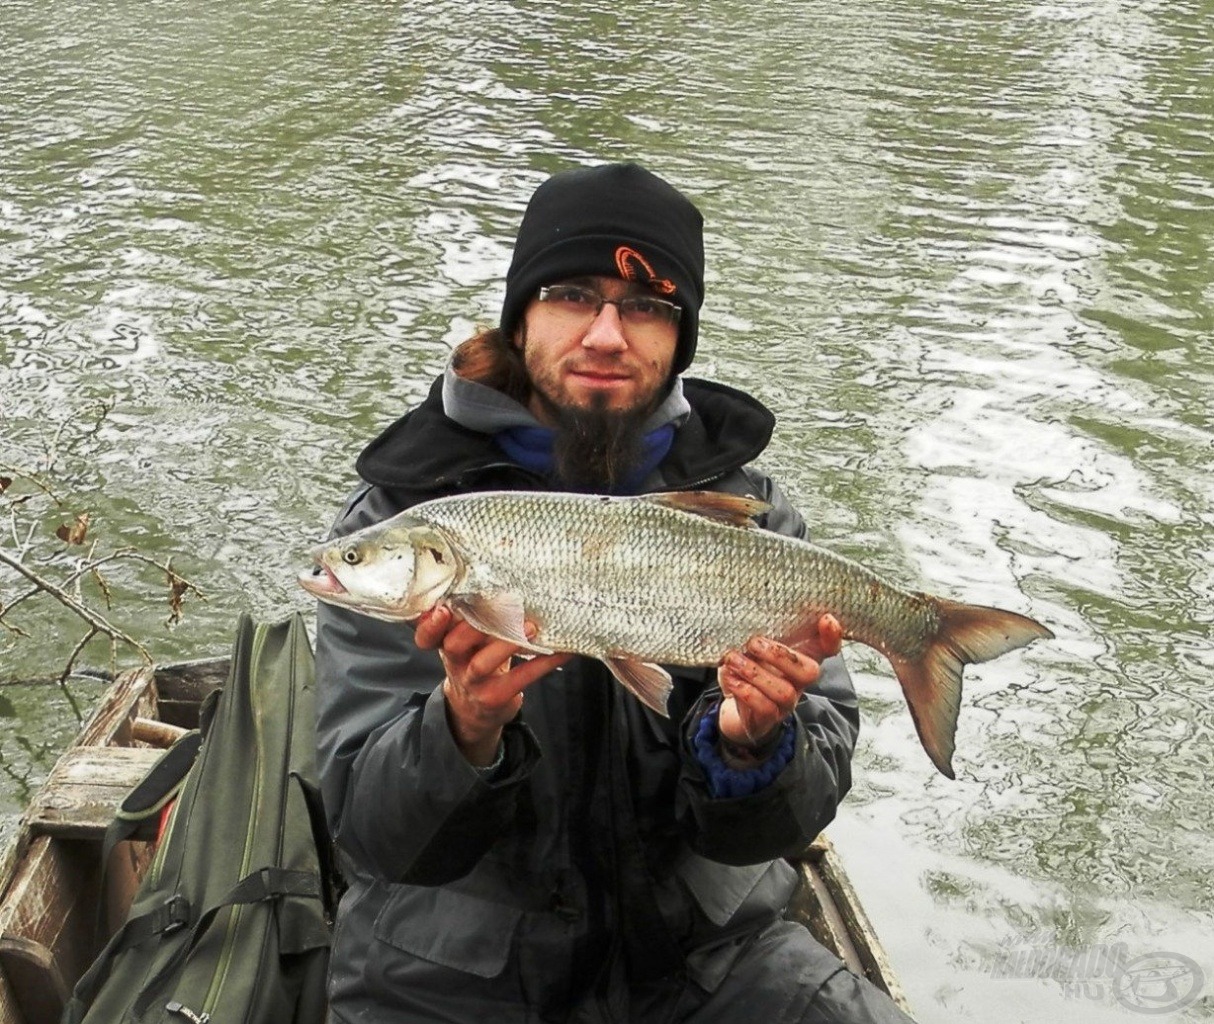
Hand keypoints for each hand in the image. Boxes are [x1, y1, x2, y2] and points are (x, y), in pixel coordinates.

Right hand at [415, 605, 569, 766]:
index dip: (430, 624)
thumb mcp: (466, 642)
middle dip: (474, 627)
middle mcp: (455, 663)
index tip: (442, 609)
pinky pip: (518, 678)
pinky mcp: (494, 698)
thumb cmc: (475, 661)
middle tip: (503, 607)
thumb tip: (502, 579)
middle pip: (453, 645)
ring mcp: (473, 683)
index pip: (427, 635)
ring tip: (531, 627)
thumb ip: (471, 618)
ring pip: (482, 663)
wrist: (475, 710)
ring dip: (507, 643)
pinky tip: (561, 652)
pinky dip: (542, 663)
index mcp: (446, 643)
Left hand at [717, 614, 842, 750]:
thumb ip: (761, 631)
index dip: (832, 637)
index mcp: (800, 659)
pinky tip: (730, 677)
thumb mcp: (755, 646)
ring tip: (733, 659)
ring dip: (756, 673)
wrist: (736, 705)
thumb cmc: (750, 667)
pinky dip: (745, 690)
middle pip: (809, 672)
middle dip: (780, 655)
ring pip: (785, 692)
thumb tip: (751, 614)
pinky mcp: (768, 718)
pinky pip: (765, 708)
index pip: (828, 649)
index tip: (827, 619)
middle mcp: (799, 682)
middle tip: (753, 642)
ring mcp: (786, 703)